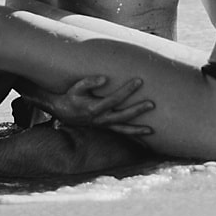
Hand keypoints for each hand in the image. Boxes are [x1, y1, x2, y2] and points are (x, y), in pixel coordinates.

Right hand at [22, 75, 154, 135]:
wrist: (64, 111)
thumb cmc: (72, 96)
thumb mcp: (77, 87)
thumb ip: (90, 82)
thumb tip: (105, 78)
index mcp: (94, 108)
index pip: (114, 99)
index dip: (127, 90)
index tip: (139, 81)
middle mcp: (101, 119)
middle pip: (122, 116)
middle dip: (137, 110)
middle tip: (152, 104)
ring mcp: (104, 125)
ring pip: (122, 129)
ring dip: (137, 130)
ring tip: (151, 130)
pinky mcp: (106, 127)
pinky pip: (120, 133)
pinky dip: (131, 136)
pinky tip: (143, 137)